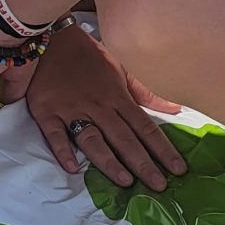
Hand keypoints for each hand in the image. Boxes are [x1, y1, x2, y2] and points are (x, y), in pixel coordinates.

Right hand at [26, 21, 184, 189]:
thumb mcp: (121, 67)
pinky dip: (62, 151)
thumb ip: (146, 91)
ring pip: (92, 139)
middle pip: (123, 138)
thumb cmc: (89, 56)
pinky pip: (55, 134)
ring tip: (125, 181)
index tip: (178, 169)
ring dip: (108, 161)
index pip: (144, 127)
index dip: (162, 149)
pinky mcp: (47, 112)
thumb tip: (174, 108)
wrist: (52, 38)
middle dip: (142, 163)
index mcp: (117, 97)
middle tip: (158, 186)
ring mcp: (71, 110)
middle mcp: (98, 106)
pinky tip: (73, 168)